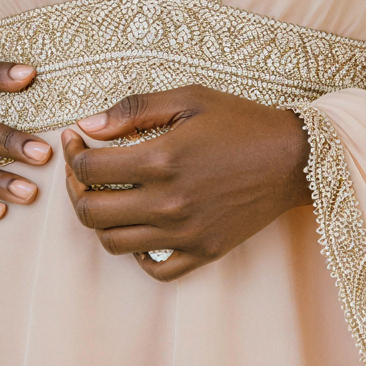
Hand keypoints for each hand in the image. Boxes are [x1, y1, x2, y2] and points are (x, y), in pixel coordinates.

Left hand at [60, 87, 309, 280]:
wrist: (294, 158)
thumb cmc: (241, 121)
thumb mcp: (189, 97)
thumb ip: (134, 109)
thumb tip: (88, 125)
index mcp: (162, 158)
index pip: (89, 169)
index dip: (72, 153)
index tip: (75, 138)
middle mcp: (169, 202)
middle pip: (91, 212)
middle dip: (75, 188)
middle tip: (82, 168)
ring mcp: (185, 233)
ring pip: (114, 243)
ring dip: (99, 219)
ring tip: (106, 195)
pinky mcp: (203, 252)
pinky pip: (153, 269)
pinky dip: (136, 252)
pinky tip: (140, 225)